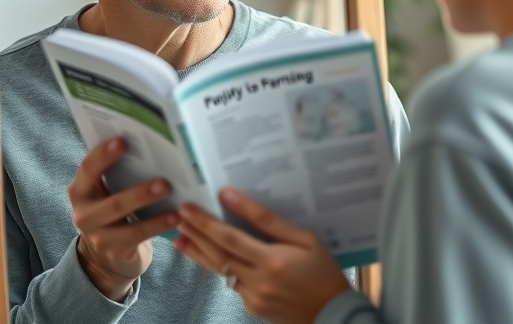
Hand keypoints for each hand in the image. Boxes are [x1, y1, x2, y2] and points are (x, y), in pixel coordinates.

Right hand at [69, 136, 178, 300]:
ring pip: (127, 221)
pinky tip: (175, 218)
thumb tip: (147, 147)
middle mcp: (84, 214)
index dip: (103, 155)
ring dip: (152, 209)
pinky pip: (138, 235)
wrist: (105, 255)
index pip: (88, 169)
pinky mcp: (114, 251)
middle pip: (113, 202)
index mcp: (81, 191)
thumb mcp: (106, 193)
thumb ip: (116, 174)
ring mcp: (98, 236)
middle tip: (164, 181)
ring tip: (172, 198)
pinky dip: (158, 225)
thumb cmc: (112, 211)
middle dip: (140, 192)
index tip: (122, 141)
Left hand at [174, 188, 351, 323]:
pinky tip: (211, 256)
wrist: (332, 314)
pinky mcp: (253, 307)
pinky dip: (221, 269)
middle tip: (180, 215)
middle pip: (219, 252)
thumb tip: (237, 200)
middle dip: (196, 232)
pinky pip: (233, 284)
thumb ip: (270, 221)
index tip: (191, 207)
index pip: (231, 237)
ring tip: (181, 237)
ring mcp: (254, 296)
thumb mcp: (306, 239)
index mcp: (273, 260)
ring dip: (199, 251)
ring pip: (220, 269)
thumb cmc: (323, 271)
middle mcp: (259, 280)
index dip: (208, 222)